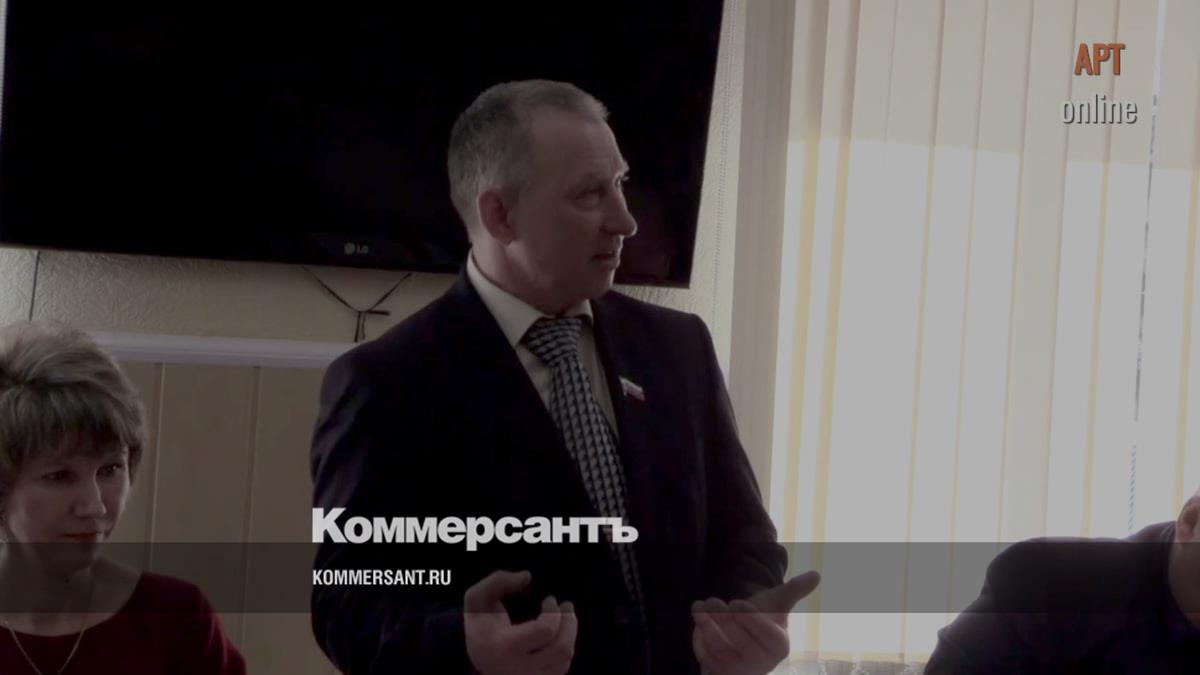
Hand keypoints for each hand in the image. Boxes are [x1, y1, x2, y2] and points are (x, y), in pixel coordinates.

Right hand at [464, 570, 576, 674]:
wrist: (474, 654)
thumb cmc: (479, 622)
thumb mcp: (478, 597)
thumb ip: (499, 580)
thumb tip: (527, 576)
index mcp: (505, 647)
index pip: (545, 631)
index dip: (554, 612)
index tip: (550, 599)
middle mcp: (519, 669)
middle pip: (561, 648)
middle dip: (570, 623)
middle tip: (567, 606)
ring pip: (564, 661)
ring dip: (570, 635)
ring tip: (567, 617)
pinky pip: (561, 669)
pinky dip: (565, 650)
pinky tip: (559, 635)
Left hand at [690, 571, 819, 674]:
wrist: (741, 636)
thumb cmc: (761, 618)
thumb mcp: (777, 602)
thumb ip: (795, 590)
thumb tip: (816, 574)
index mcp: (779, 646)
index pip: (767, 636)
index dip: (750, 619)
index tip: (736, 602)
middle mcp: (761, 662)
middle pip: (741, 641)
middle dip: (724, 618)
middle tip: (713, 600)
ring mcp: (739, 669)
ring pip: (721, 650)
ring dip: (708, 626)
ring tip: (699, 606)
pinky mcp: (720, 671)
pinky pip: (707, 658)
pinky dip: (699, 639)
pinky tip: (698, 621)